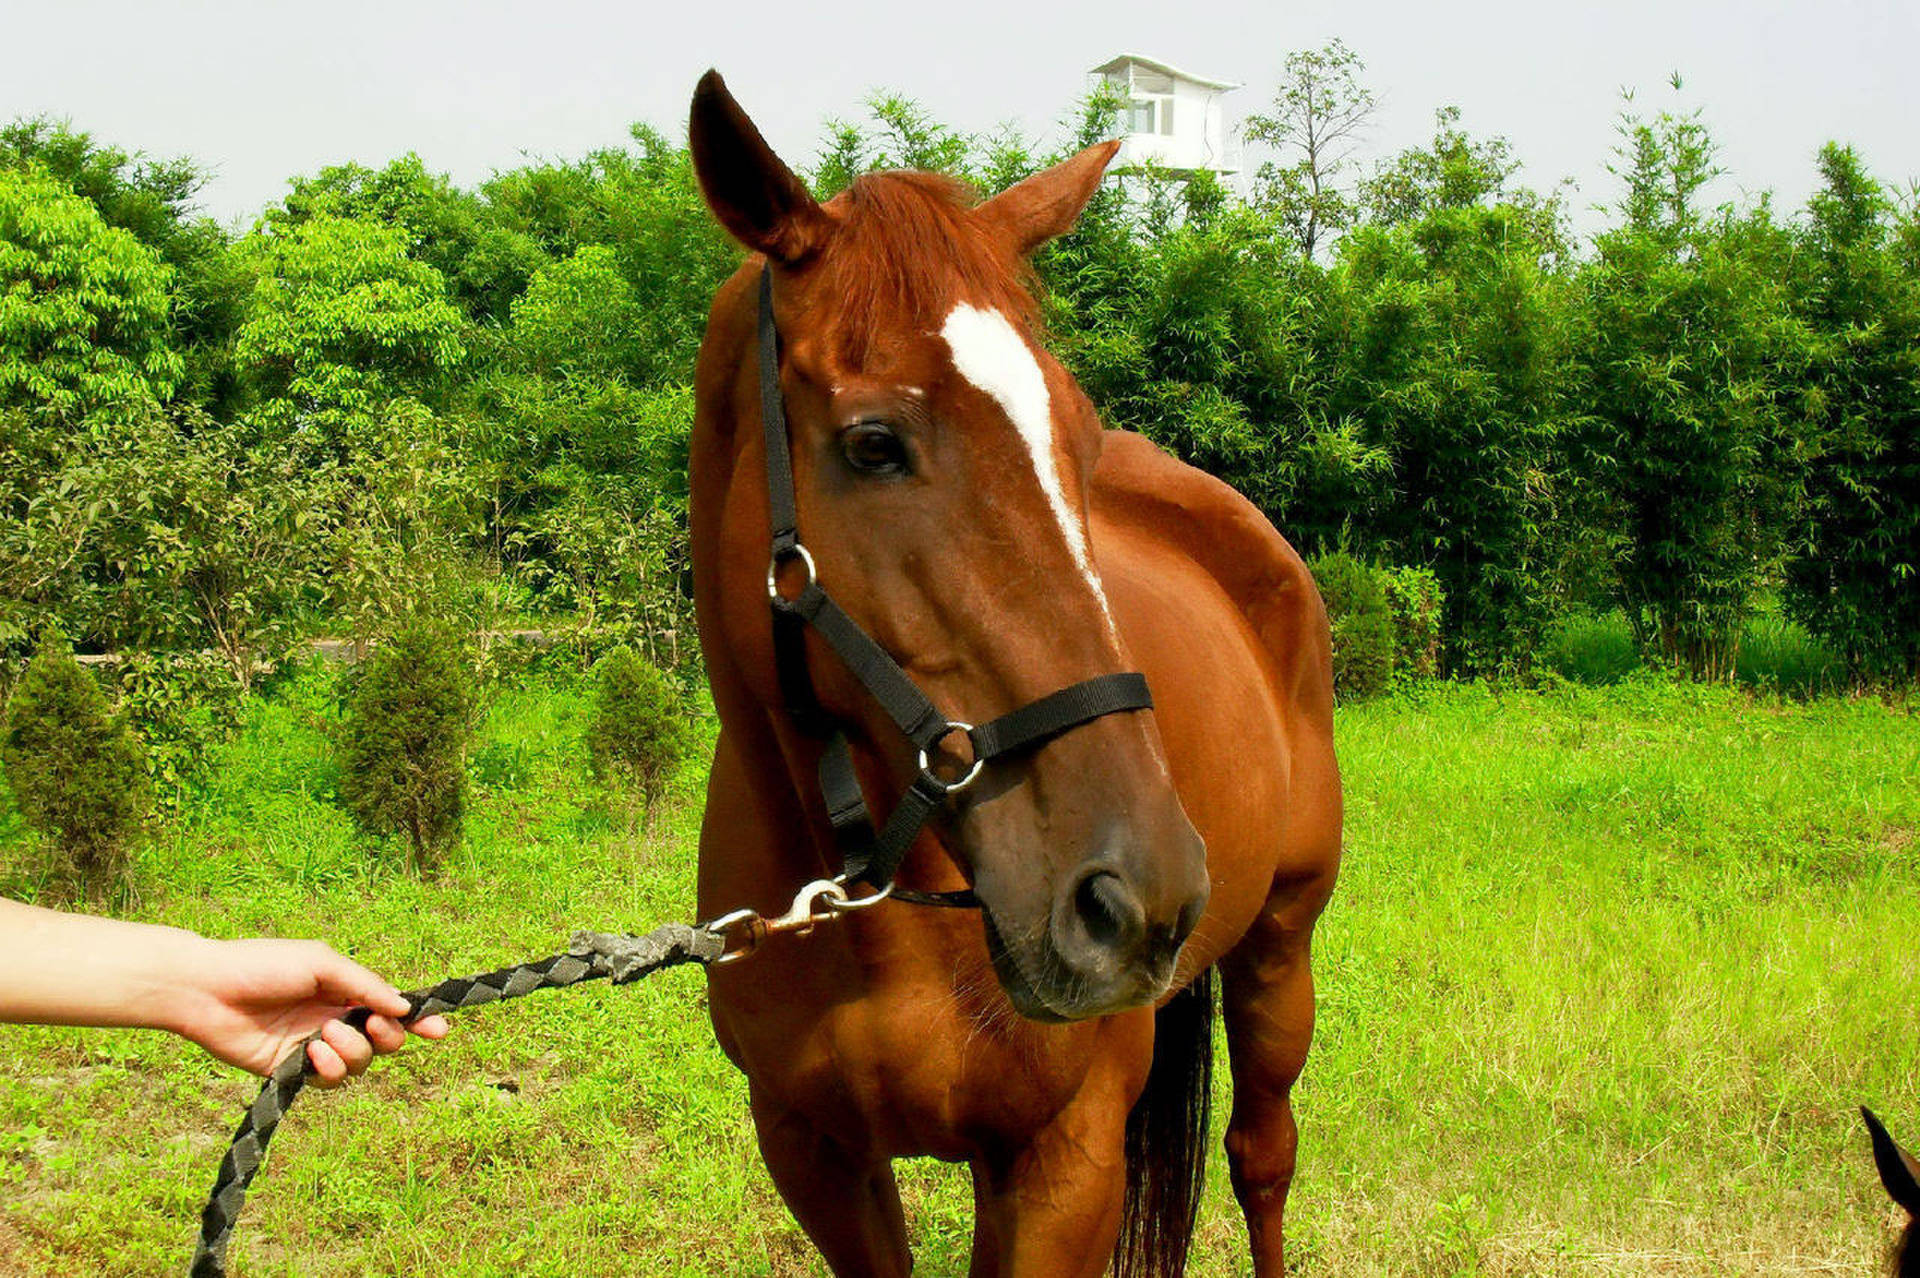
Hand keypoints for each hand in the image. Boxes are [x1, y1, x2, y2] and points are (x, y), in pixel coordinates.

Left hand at [169, 938, 449, 1084]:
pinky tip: (312, 1053)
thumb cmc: (263, 964)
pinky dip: (329, 1069)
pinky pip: (328, 1080)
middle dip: (388, 1037)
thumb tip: (405, 1007)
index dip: (418, 1020)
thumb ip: (365, 985)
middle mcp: (336, 1018)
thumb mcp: (321, 963)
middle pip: (385, 1040)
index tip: (439, 1030)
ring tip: (324, 1036)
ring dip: (352, 1052)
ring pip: (360, 1063)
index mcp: (345, 988)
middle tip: (369, 1026)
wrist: (207, 990)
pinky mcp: (292, 1069)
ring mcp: (315, 1045)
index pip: (392, 1008)